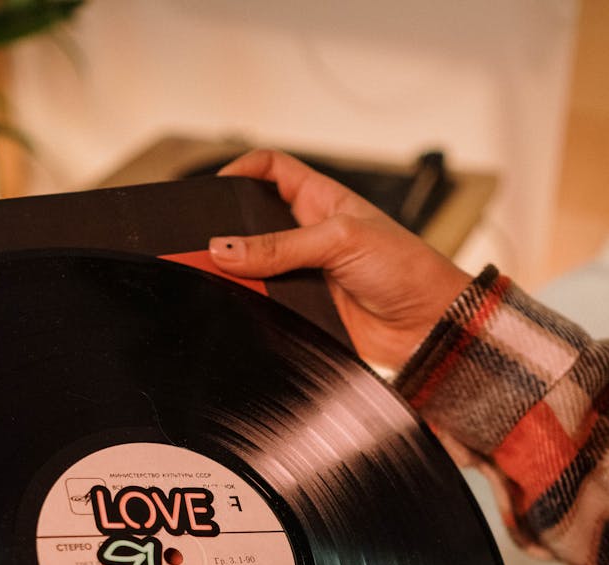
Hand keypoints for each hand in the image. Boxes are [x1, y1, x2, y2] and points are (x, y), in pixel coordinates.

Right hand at [209, 149, 470, 368]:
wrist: (429, 326)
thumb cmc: (407, 269)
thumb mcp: (341, 240)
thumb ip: (280, 246)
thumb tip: (225, 249)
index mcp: (322, 201)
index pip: (273, 171)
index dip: (243, 170)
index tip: (214, 187)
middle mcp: (309, 236)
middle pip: (253, 225)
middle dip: (227, 232)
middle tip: (203, 244)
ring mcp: (306, 275)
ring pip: (256, 270)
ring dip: (238, 276)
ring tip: (218, 279)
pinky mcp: (306, 311)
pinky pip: (268, 307)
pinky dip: (252, 308)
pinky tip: (242, 307)